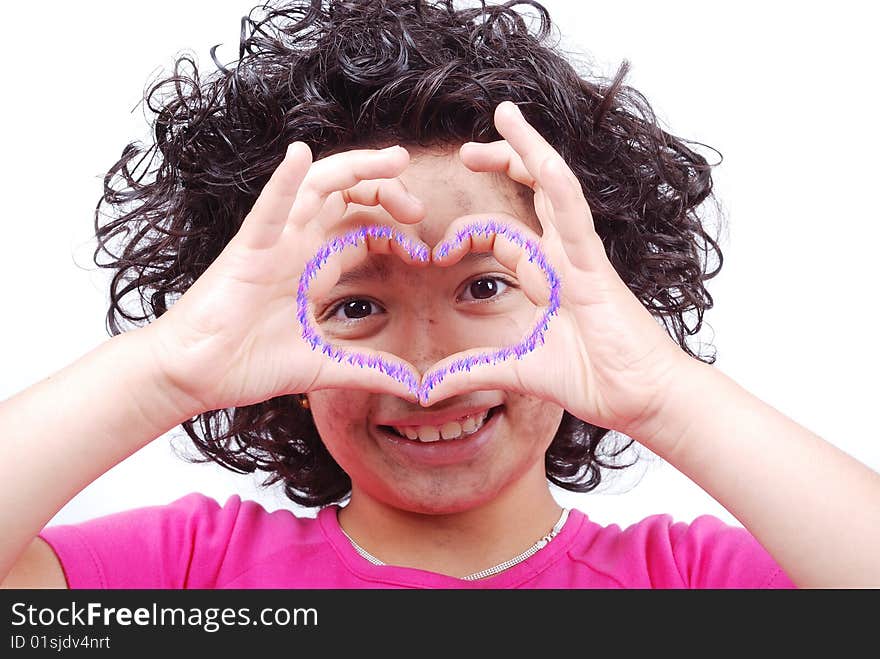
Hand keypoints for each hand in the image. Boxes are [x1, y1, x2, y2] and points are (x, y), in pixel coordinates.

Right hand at [143, 142, 426, 415]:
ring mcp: (274, 243)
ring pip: (318, 188)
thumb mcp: (325, 367)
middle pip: (347, 199)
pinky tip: (300, 154)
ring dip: (356, 168)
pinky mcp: (248, 250)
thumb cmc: (247, 365)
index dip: (395, 233)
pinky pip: (268, 208)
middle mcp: (297, 247)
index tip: (424, 254)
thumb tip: (417, 387)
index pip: (361, 231)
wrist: (195, 377)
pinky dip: (284, 181)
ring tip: (394, 160)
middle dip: (386, 191)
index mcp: (313, 269)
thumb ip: (370, 371)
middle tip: (417, 206)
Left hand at [422, 101, 691, 440]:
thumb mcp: (516, 371)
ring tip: (505, 114)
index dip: (468, 233)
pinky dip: (559, 187)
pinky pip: (576, 217)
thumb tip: (425, 388)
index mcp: (549, 276)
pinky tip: (542, 158)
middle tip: (466, 150)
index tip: (437, 253)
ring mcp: (582, 257)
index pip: (504, 234)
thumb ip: (471, 371)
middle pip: (533, 194)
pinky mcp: (596, 268)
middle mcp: (565, 257)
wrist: (640, 397)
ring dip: (530, 149)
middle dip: (502, 163)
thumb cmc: (595, 378)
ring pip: (556, 188)